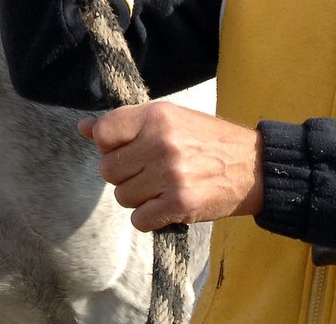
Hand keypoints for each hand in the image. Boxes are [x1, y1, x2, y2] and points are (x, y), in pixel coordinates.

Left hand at [78, 102, 262, 231]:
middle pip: (108, 169)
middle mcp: (161, 142)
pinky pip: (139, 220)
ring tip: (160, 185)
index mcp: (158, 115)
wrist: (252, 166)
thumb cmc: (208, 139)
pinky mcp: (179, 204)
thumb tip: (83, 128)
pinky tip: (166, 203)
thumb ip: (127, 123)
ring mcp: (169, 174)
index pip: (105, 132)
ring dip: (137, 196)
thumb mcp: (170, 118)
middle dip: (123, 173)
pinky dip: (149, 217)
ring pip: (122, 196)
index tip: (126, 148)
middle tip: (147, 169)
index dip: (109, 144)